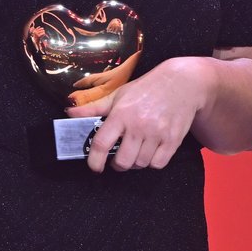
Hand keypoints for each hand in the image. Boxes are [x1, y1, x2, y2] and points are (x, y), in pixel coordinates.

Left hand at [67, 57, 206, 173]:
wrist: (182, 83)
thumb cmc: (146, 89)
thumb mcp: (118, 95)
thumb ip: (94, 108)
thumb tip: (69, 112)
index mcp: (121, 114)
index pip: (101, 143)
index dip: (94, 161)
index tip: (94, 167)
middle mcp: (138, 125)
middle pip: (122, 161)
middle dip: (117, 164)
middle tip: (118, 158)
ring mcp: (157, 134)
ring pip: (140, 164)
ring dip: (135, 163)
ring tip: (135, 151)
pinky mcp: (173, 140)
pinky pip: (157, 164)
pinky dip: (152, 162)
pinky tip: (150, 151)